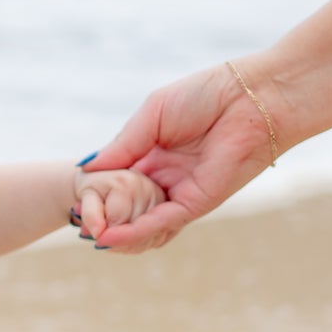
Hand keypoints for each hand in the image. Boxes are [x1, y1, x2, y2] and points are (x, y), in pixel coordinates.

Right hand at [79, 62, 278, 252]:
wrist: (254, 97)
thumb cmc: (206, 94)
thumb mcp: (153, 115)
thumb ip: (123, 145)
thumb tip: (88, 169)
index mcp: (155, 152)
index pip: (120, 180)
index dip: (99, 191)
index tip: (77, 199)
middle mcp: (167, 176)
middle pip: (130, 204)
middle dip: (105, 216)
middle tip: (79, 222)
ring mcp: (182, 191)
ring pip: (145, 220)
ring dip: (119, 231)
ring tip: (90, 236)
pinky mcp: (199, 202)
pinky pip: (164, 221)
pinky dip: (139, 231)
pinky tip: (114, 236)